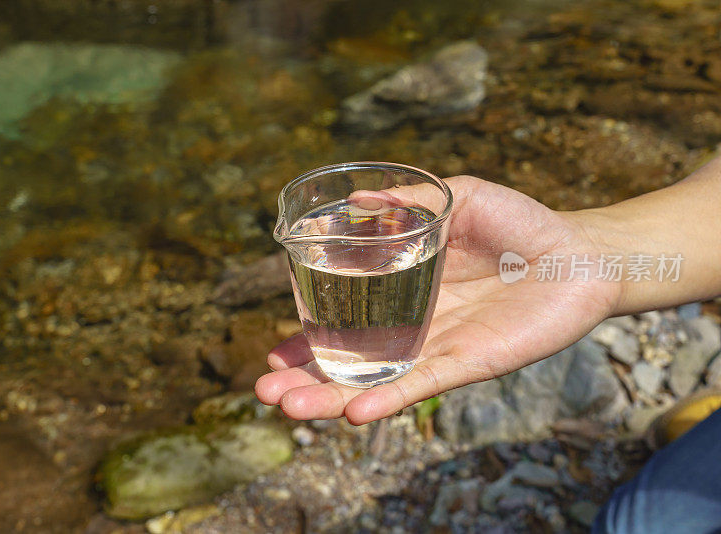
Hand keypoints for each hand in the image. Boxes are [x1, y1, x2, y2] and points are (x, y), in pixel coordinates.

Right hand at [255, 175, 622, 424]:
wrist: (580, 252)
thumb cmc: (521, 222)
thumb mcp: (458, 198)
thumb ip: (410, 204)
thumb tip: (355, 198)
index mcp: (402, 292)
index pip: (344, 324)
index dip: (307, 340)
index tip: (273, 350)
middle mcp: (413, 328)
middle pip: (350, 363)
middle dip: (307, 381)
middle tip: (266, 391)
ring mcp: (439, 347)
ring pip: (377, 381)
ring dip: (333, 398)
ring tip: (290, 408)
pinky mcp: (470, 362)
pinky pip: (424, 385)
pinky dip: (389, 399)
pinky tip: (355, 411)